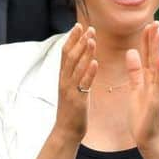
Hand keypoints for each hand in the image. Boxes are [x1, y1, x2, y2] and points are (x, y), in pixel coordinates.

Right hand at [54, 23, 96, 140]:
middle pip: (70, 56)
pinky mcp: (78, 100)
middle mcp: (64, 81)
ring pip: (77, 67)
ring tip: (92, 39)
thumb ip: (75, 75)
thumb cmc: (71, 110)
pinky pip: (84, 84)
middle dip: (79, 41)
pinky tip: (96, 62)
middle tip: (89, 28)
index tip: (79, 26)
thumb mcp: (71, 89)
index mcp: (63, 77)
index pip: (66, 53)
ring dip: (85, 52)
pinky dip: (89, 72)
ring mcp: (70, 90)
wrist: (66, 131)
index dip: (72, 39)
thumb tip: (82, 61)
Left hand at [126, 21, 158, 152]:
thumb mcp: (135, 88)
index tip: (148, 23)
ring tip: (158, 33)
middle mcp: (155, 81)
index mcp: (148, 78)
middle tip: (155, 21)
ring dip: (158, 49)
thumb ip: (134, 71)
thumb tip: (131, 52)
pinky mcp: (156, 99)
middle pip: (154, 55)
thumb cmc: (141, 114)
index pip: (147, 54)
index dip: (147, 39)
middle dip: (154, 39)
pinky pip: (158, 82)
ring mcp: (157, 89)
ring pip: (157, 65)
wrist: (147, 137)